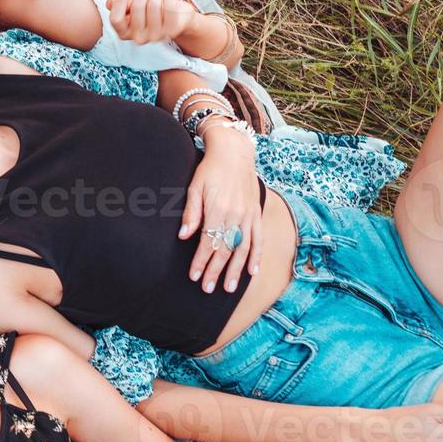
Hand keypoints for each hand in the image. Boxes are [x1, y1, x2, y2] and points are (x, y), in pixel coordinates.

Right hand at [106, 0, 196, 45]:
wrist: (177, 20)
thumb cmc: (151, 10)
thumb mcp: (132, 7)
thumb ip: (121, 4)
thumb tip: (110, 2)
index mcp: (124, 32)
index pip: (116, 18)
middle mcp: (138, 37)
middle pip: (137, 7)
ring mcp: (155, 35)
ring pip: (154, 5)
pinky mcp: (171, 30)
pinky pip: (168, 6)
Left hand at [180, 129, 259, 293]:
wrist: (234, 152)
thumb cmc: (209, 170)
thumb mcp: (194, 188)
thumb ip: (191, 213)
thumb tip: (184, 237)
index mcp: (218, 210)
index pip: (208, 243)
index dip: (200, 262)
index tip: (194, 277)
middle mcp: (236, 215)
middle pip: (225, 250)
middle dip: (215, 271)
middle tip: (207, 289)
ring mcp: (248, 216)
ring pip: (243, 249)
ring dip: (236, 270)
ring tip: (228, 288)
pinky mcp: (256, 214)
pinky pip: (258, 239)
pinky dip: (256, 256)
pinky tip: (252, 272)